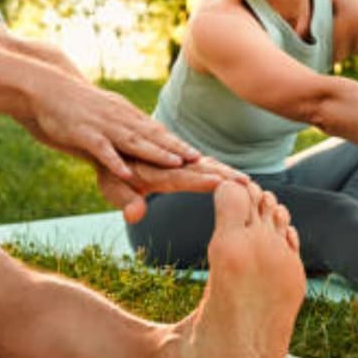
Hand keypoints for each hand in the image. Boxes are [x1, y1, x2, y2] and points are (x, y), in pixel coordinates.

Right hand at [19, 79, 199, 181]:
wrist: (46, 86)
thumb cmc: (75, 105)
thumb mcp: (104, 115)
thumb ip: (122, 129)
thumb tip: (140, 142)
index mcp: (126, 116)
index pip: (158, 132)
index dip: (180, 144)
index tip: (202, 156)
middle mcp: (120, 118)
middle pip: (154, 136)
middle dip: (178, 149)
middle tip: (200, 160)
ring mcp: (102, 125)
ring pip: (133, 140)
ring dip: (156, 152)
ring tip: (177, 163)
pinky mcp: (82, 133)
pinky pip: (101, 148)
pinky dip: (114, 160)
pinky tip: (125, 173)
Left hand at [93, 155, 248, 223]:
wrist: (110, 141)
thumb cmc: (111, 172)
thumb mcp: (112, 186)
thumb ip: (125, 200)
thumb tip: (135, 215)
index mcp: (154, 170)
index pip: (181, 177)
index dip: (201, 180)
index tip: (223, 183)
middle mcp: (168, 161)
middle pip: (199, 169)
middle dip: (223, 176)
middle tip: (247, 185)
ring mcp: (175, 157)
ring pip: (204, 164)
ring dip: (224, 172)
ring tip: (246, 181)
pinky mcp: (179, 155)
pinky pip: (201, 162)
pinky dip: (218, 168)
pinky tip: (232, 176)